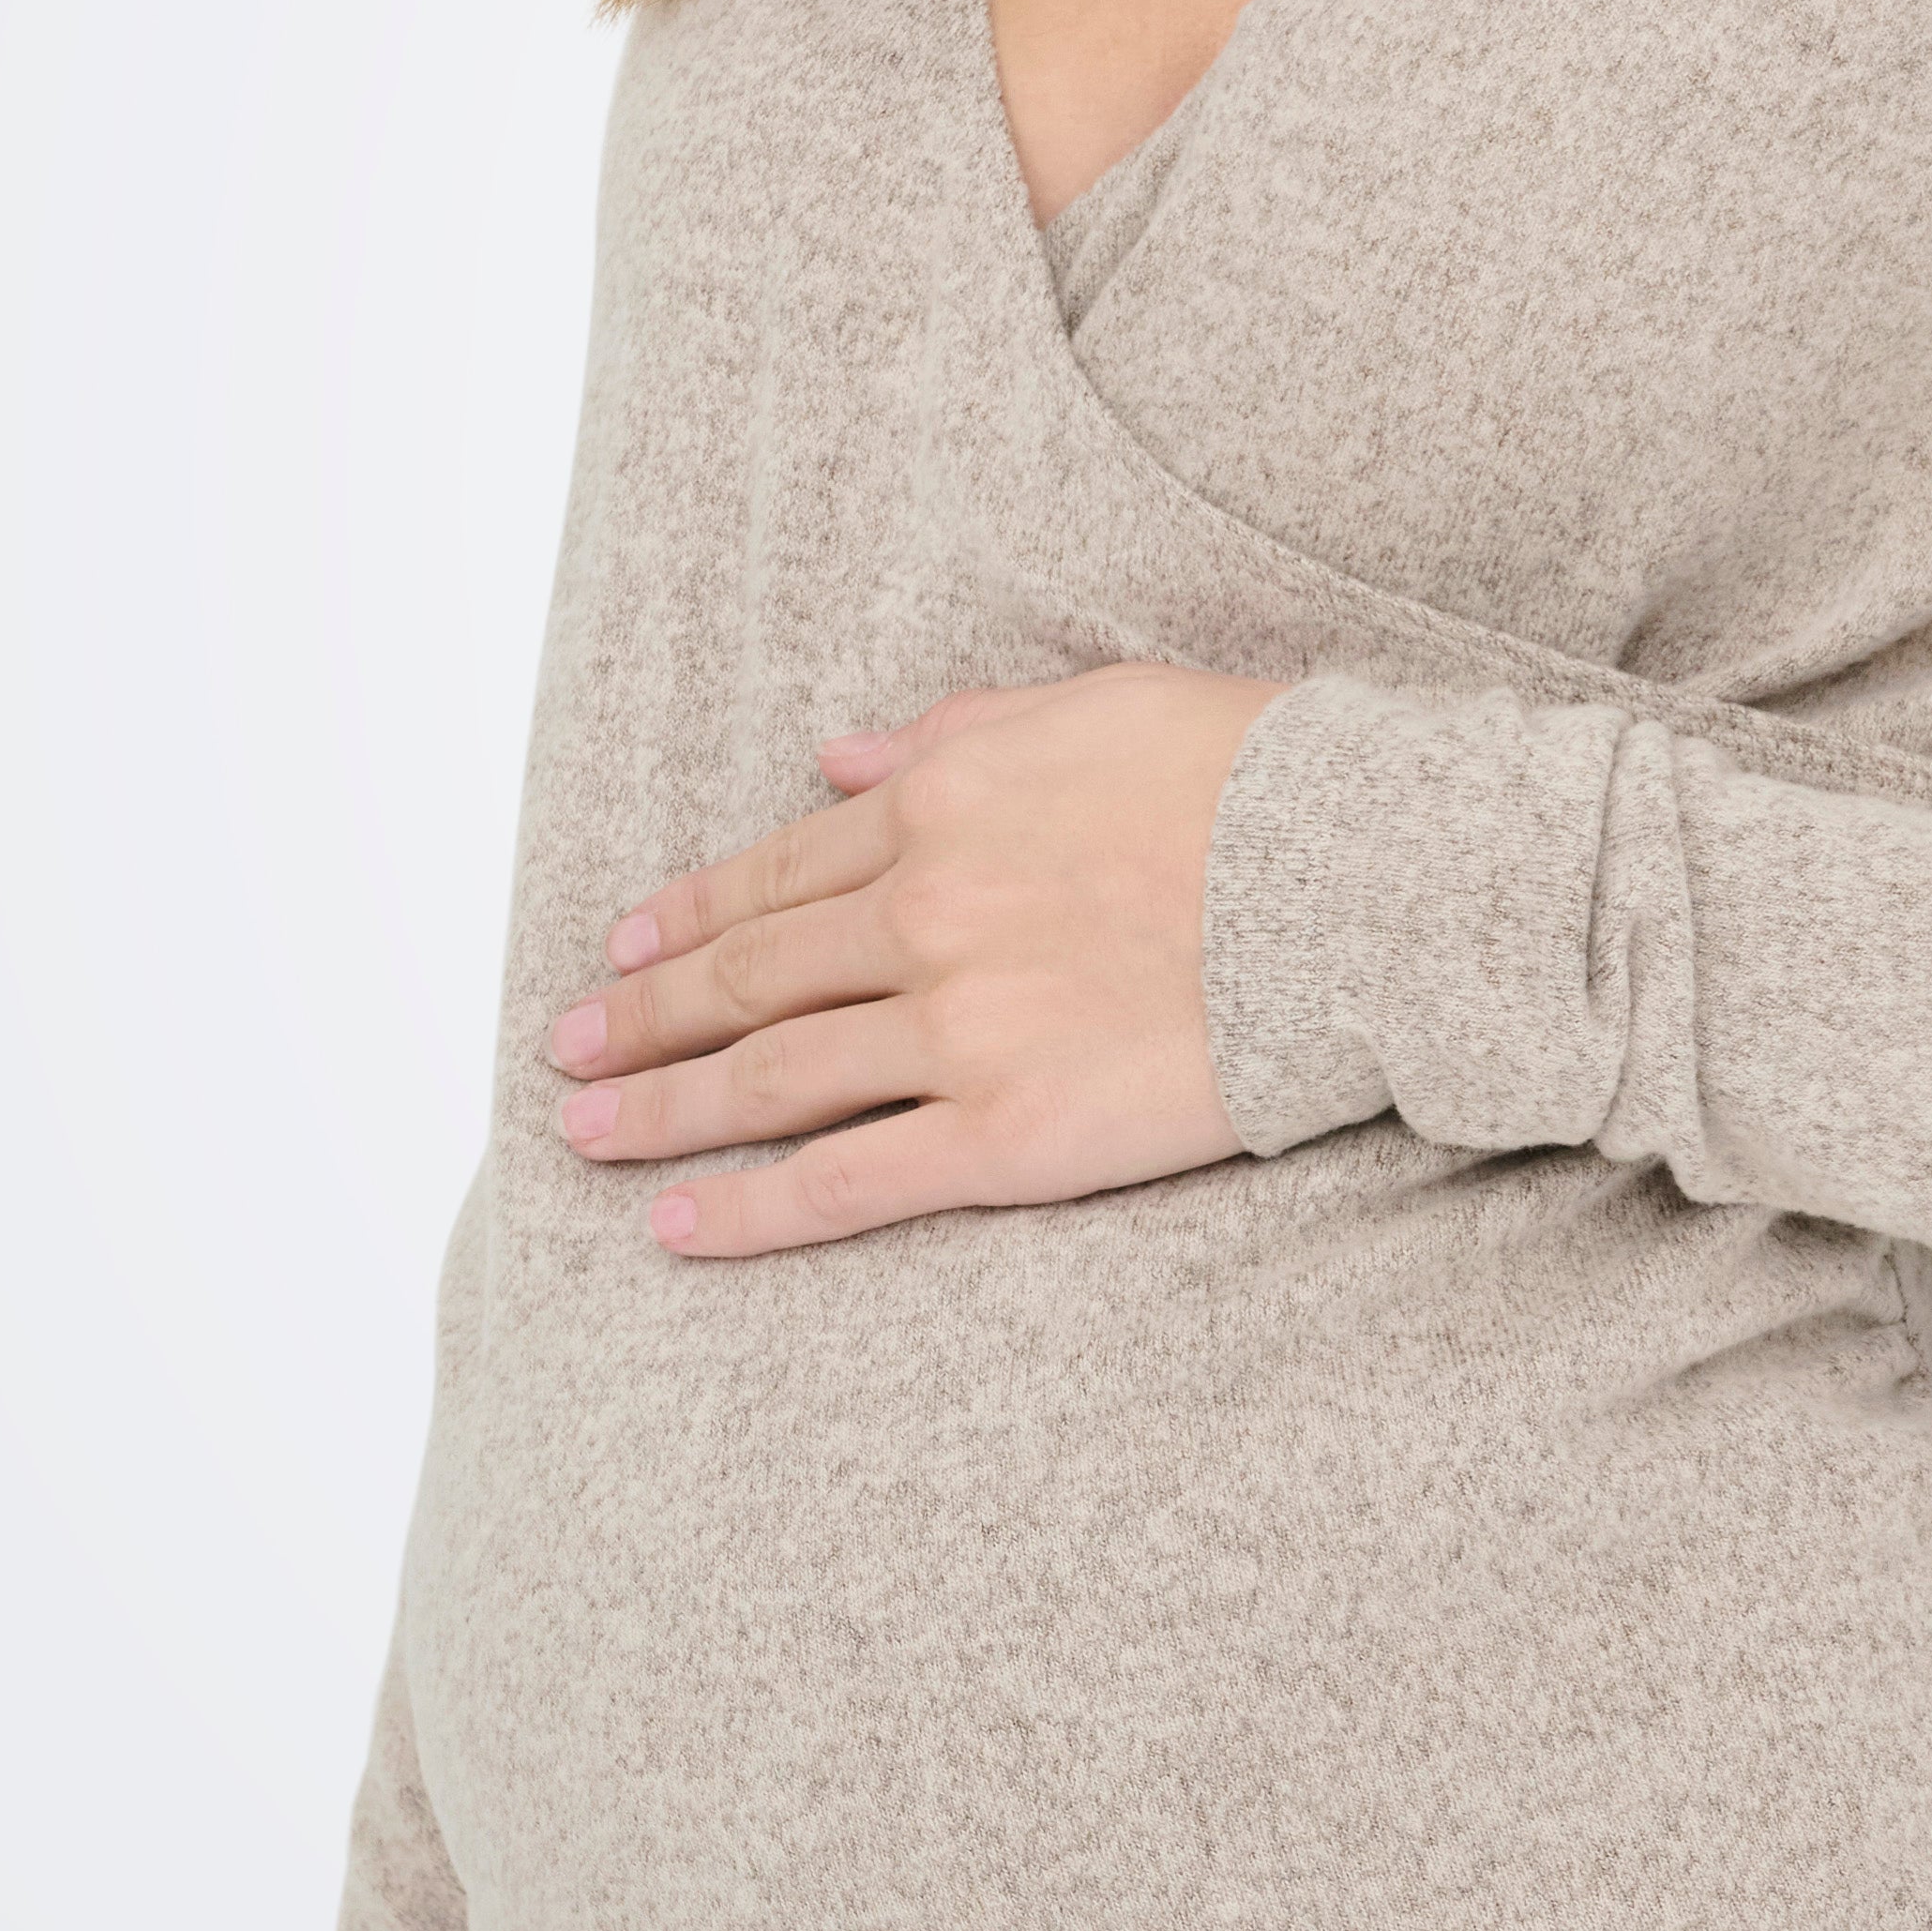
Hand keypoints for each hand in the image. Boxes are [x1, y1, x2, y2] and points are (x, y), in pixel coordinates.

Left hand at [545, 663, 1289, 1252]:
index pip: (778, 871)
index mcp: (942, 800)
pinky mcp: (1008, 1132)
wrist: (1366, 878)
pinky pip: (849, 1180)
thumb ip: (957, 734)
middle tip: (565, 1048)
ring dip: (663, 1108)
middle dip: (641, 1015)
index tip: (622, 944)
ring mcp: (958, 1028)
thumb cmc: (1258, 779)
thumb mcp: (1097, 705)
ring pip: (769, 1078)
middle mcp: (924, 912)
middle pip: (747, 976)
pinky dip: (751, 1209)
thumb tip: (842, 754)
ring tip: (585, 1132)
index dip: (687, 915)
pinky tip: (678, 1225)